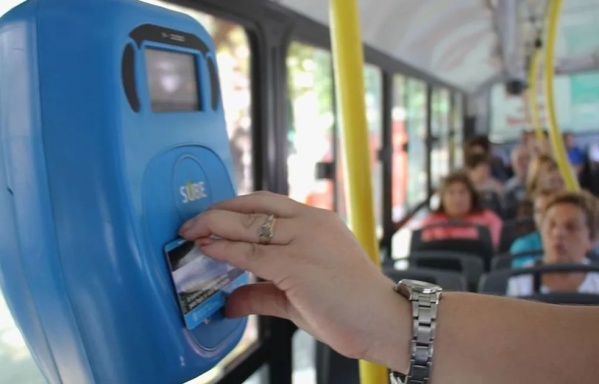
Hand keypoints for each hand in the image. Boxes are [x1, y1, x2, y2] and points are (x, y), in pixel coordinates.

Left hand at [179, 191, 408, 367]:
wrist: (385, 321)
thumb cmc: (351, 306)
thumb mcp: (301, 295)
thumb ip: (263, 292)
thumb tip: (231, 301)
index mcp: (317, 221)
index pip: (267, 203)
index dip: (235, 207)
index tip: (212, 216)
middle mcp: (311, 223)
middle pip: (253, 207)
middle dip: (217, 213)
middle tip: (191, 222)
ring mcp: (304, 241)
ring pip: (248, 225)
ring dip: (214, 226)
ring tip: (190, 233)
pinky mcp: (296, 264)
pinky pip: (250, 252)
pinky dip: (224, 249)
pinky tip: (207, 250)